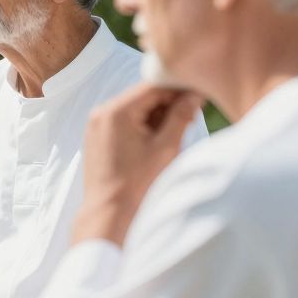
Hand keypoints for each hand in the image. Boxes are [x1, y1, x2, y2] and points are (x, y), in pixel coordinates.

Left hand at [74, 83, 202, 246]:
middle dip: (169, 103)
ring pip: (135, 108)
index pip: (154, 86)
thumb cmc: (138, 183)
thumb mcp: (166, 147)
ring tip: (179, 128)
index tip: (200, 92)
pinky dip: (144, 124)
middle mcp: (102, 112)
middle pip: (143, 96)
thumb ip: (181, 116)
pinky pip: (124, 121)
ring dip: (158, 114)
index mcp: (117, 111)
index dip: (179, 88)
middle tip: (194, 113)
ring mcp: (97, 124)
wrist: (109, 211)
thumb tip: (194, 95)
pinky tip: (160, 137)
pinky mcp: (98, 135)